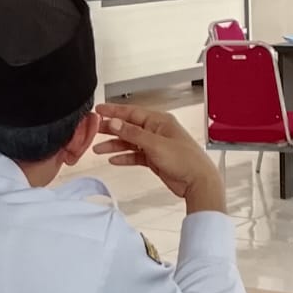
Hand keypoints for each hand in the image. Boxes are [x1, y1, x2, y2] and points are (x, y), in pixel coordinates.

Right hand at [93, 103, 225, 214]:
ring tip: (98, 149)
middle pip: (128, 127)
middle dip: (110, 128)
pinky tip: (114, 159)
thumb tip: (115, 122)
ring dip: (114, 145)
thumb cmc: (185, 160)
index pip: (131, 112)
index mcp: (159, 121)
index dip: (113, 111)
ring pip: (130, 142)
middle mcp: (156, 131)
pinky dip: (124, 157)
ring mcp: (155, 145)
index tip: (99, 110)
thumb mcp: (155, 144)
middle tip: (94, 130)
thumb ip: (133, 133)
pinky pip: (135, 156)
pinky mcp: (155, 159)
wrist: (198, 182)